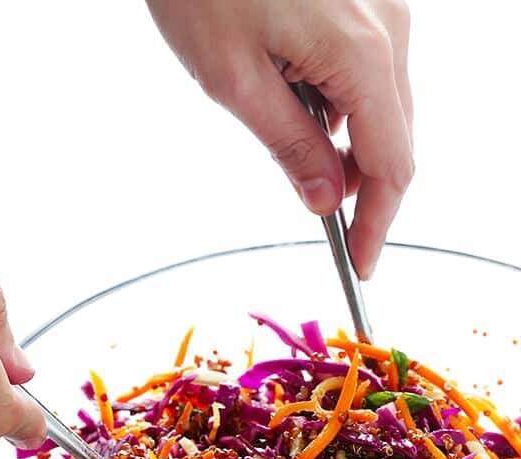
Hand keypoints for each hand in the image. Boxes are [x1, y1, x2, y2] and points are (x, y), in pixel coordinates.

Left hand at [146, 0, 412, 278]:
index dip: (377, 223)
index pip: (390, 165)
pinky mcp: (362, 0)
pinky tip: (297, 106)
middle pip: (394, 139)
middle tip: (330, 229)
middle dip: (364, 192)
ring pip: (380, 108)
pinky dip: (339, 108)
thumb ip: (289, 145)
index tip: (361, 262)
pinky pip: (365, 72)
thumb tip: (324, 197)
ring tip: (296, 155)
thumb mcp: (235, 80)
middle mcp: (387, 28)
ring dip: (348, 147)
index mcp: (363, 54)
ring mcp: (380, 9)